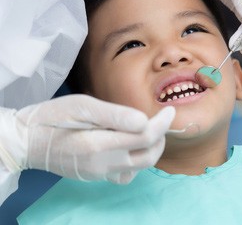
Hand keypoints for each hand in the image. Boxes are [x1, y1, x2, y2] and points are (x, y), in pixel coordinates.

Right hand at [0, 95, 174, 183]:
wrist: (28, 141)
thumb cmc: (53, 117)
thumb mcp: (81, 106)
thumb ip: (113, 114)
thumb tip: (144, 120)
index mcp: (98, 144)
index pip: (144, 136)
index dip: (162, 122)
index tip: (170, 110)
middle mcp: (102, 164)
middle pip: (148, 156)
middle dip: (162, 137)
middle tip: (162, 119)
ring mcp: (100, 173)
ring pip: (140, 167)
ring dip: (152, 149)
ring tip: (151, 130)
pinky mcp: (96, 176)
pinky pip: (126, 174)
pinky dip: (137, 161)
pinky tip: (131, 146)